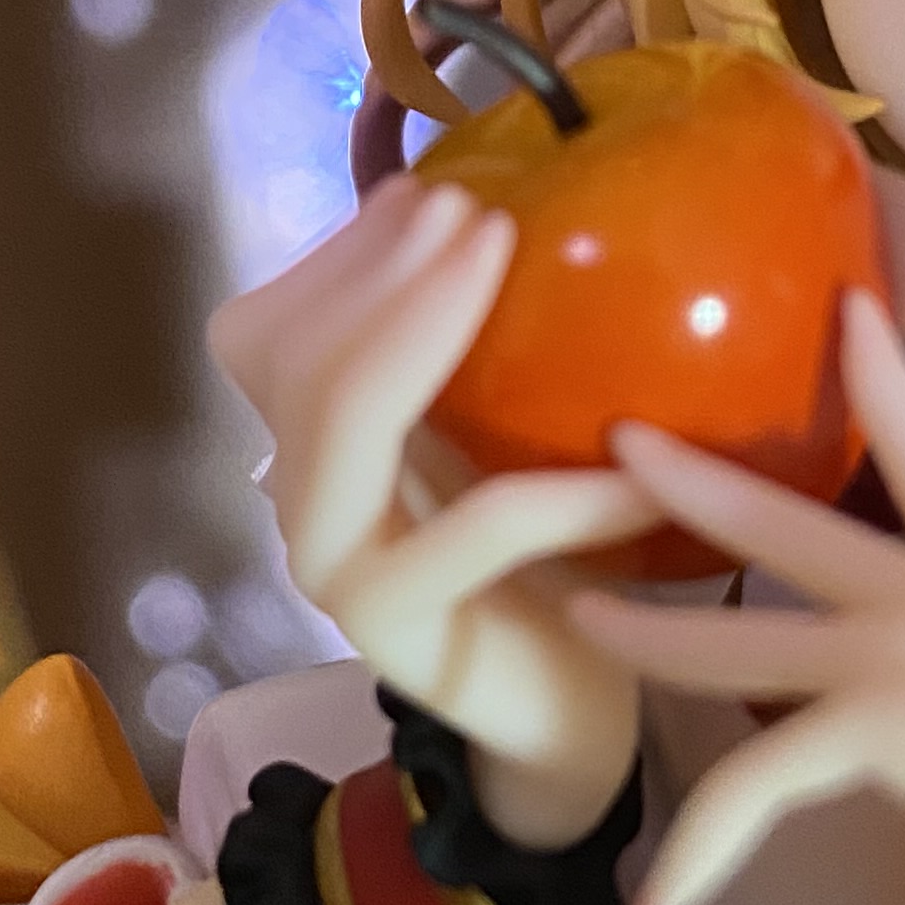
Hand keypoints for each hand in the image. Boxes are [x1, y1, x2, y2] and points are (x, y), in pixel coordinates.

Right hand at [208, 178, 646, 847]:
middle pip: (292, 363)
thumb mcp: (505, 434)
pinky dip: (563, 489)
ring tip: (499, 258)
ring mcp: (334, 569)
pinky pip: (477, 532)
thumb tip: (499, 205)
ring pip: (343, 427)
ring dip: (421, 328)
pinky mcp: (395, 631)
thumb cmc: (545, 560)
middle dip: (374, 269)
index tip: (430, 191)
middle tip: (472, 208)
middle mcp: (301, 500)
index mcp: (315, 446)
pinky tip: (638, 464)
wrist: (563, 713)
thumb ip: (480, 353)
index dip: (335, 259)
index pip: (267, 332)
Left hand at [569, 294, 904, 904]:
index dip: (883, 380)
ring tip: (583, 625)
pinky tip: (661, 899)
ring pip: (747, 634)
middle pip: (796, 523)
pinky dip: (705, 840)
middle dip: (698, 482)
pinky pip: (761, 776)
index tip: (844, 307)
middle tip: (617, 443)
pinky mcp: (894, 728)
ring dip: (655, 634)